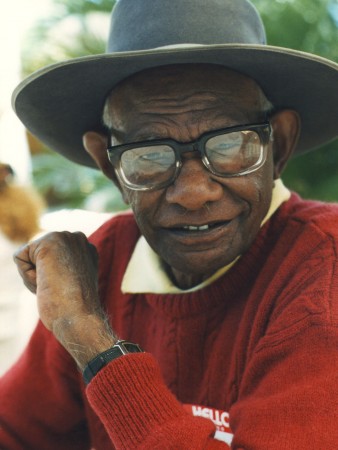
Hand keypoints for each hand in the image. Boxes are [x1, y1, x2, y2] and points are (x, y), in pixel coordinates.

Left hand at [14, 232, 115, 367]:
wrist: (79, 317)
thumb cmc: (74, 310)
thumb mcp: (71, 284)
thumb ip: (62, 269)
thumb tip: (43, 267)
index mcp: (86, 249)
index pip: (50, 260)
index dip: (53, 279)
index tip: (69, 290)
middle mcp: (78, 239)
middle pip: (37, 255)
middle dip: (42, 275)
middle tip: (60, 289)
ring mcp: (65, 237)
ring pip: (28, 256)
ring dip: (34, 276)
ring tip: (55, 286)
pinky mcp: (49, 240)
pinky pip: (19, 257)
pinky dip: (26, 275)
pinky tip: (46, 281)